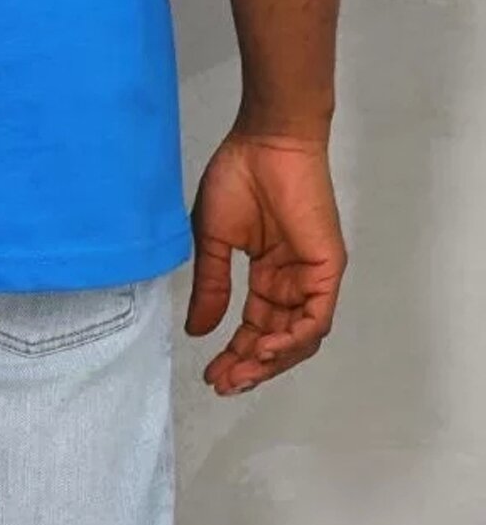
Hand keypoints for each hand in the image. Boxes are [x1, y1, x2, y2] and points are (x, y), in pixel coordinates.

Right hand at [185, 127, 345, 394]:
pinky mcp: (327, 270)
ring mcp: (311, 278)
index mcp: (267, 274)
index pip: (255, 328)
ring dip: (270, 361)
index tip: (211, 373)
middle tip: (223, 382)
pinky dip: (292, 340)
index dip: (234, 354)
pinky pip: (315, 319)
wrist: (266, 142)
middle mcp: (291, 283)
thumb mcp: (212, 238)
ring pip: (298, 338)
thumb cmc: (238, 176)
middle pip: (277, 341)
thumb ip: (211, 286)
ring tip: (240, 372)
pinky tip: (264, 349)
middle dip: (250, 366)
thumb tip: (198, 331)